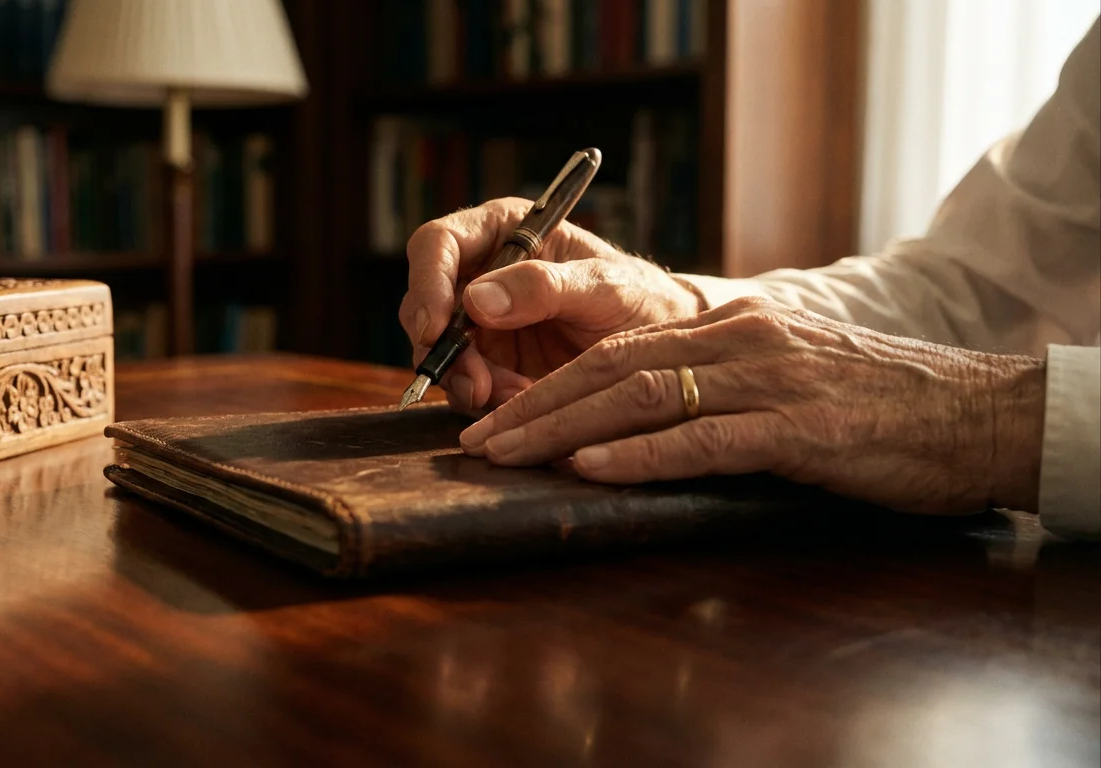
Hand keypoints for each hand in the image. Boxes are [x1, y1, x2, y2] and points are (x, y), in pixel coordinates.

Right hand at [400, 198, 702, 413]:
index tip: (435, 326)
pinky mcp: (492, 366)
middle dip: (444, 350)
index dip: (426, 283)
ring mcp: (482, 324)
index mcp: (504, 232)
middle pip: (426, 306)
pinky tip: (522, 406)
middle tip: (476, 385)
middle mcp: (482, 274)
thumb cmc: (642, 299)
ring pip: (441, 353)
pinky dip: (488, 403)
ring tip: (513, 398)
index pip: (438, 244)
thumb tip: (478, 300)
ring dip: (467, 383)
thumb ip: (544, 287)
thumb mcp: (604, 287)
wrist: (667, 353)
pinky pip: (467, 386)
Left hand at [458, 297, 1046, 513]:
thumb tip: (632, 427)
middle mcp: (737, 338)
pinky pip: (702, 439)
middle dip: (535, 406)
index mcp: (729, 324)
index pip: (615, 347)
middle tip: (477, 442)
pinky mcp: (798, 427)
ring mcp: (766, 379)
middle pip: (610, 365)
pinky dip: (640, 456)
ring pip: (640, 395)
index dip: (548, 384)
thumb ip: (714, 386)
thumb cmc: (873, 402)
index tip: (496, 419)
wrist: (972, 410)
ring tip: (507, 456)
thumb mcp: (783, 375)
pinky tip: (591, 470)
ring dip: (564, 429)